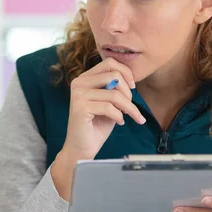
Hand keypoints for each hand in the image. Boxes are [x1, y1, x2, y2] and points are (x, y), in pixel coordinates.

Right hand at [51, 58, 145, 200]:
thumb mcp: (108, 102)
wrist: (82, 148)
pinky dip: (119, 116)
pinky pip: (109, 107)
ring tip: (130, 116)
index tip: (133, 88)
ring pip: (114, 94)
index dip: (126, 73)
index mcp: (85, 78)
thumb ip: (115, 89)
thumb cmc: (96, 125)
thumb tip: (129, 80)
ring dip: (128, 107)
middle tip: (131, 107)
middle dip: (128, 92)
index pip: (109, 62)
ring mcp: (78, 94)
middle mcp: (79, 83)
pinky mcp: (80, 108)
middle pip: (114, 75)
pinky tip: (119, 122)